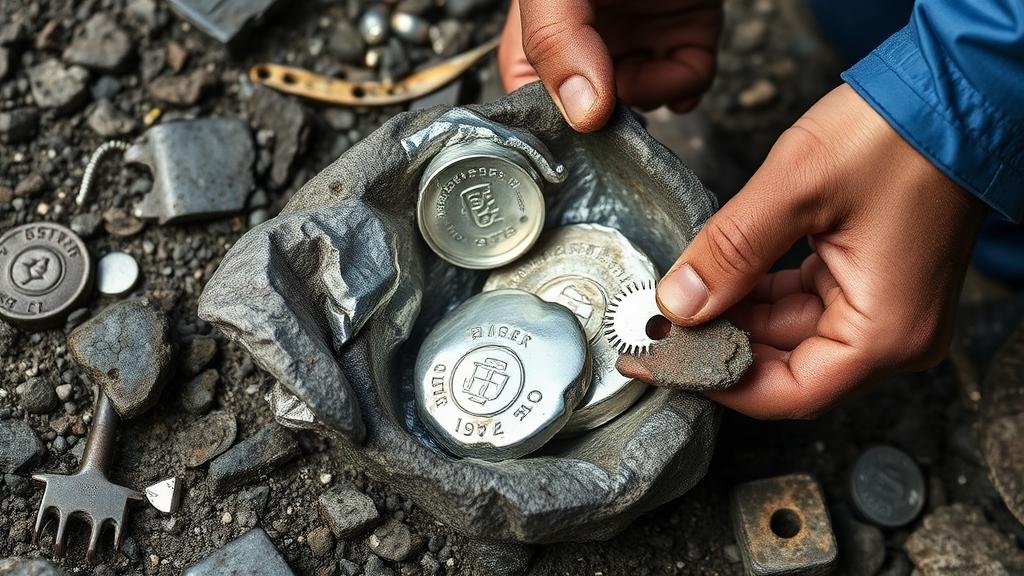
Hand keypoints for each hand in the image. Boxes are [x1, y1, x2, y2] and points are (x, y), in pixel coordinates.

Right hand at [498, 0, 721, 131]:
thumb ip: (558, 42)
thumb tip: (582, 113)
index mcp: (541, 29)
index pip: (529, 98)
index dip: (549, 123)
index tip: (575, 131)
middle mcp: (587, 38)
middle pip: (590, 110)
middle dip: (608, 117)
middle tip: (618, 99)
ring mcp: (637, 37)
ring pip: (643, 102)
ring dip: (653, 96)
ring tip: (652, 64)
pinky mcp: (686, 33)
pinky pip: (687, 81)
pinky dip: (689, 82)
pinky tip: (682, 68)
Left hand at [633, 85, 986, 418]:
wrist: (956, 89)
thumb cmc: (900, 134)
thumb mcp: (796, 188)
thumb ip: (730, 252)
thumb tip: (679, 303)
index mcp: (885, 332)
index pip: (789, 394)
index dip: (719, 383)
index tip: (664, 363)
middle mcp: (893, 334)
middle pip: (788, 368)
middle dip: (721, 344)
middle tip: (661, 325)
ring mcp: (885, 308)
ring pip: (790, 335)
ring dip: (736, 317)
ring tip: (682, 295)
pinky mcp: (873, 281)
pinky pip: (805, 304)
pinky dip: (760, 293)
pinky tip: (719, 276)